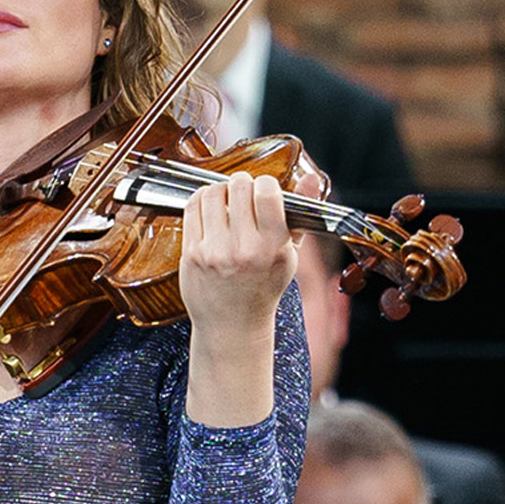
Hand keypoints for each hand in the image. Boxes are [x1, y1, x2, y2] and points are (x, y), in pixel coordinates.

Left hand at [180, 168, 293, 425]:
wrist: (232, 326)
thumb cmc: (263, 287)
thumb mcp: (289, 256)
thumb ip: (300, 216)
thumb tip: (312, 177)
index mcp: (272, 248)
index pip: (266, 192)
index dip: (266, 183)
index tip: (264, 190)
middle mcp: (243, 249)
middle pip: (238, 187)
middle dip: (242, 184)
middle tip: (244, 192)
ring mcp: (214, 252)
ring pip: (212, 193)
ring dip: (220, 190)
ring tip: (226, 200)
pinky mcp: (191, 254)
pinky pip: (192, 208)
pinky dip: (201, 202)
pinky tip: (209, 210)